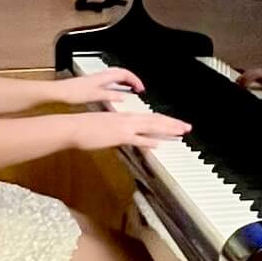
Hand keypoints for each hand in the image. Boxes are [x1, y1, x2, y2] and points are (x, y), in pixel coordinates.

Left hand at [55, 66, 144, 104]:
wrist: (59, 91)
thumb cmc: (73, 92)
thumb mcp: (95, 96)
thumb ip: (109, 96)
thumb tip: (122, 97)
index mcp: (103, 77)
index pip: (124, 74)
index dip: (134, 80)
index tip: (141, 88)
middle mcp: (100, 75)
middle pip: (121, 72)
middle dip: (131, 78)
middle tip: (138, 87)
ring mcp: (96, 78)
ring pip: (114, 75)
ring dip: (124, 80)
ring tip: (129, 88)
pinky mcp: (91, 82)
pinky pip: (109, 79)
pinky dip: (116, 83)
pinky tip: (114, 92)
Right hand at [74, 111, 189, 150]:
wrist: (74, 127)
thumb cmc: (87, 127)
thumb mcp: (107, 126)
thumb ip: (120, 130)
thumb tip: (130, 135)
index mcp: (125, 116)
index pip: (150, 117)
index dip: (165, 120)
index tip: (177, 124)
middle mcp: (127, 119)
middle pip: (155, 120)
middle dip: (173, 124)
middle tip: (187, 127)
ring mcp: (124, 127)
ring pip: (151, 127)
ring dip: (167, 129)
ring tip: (180, 133)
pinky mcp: (118, 136)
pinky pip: (136, 139)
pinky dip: (148, 141)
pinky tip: (157, 144)